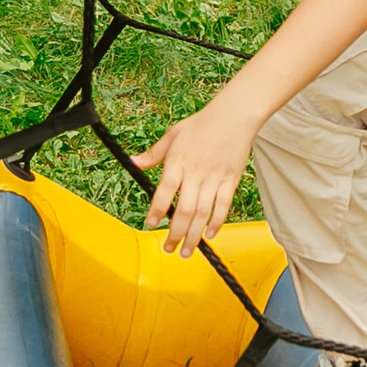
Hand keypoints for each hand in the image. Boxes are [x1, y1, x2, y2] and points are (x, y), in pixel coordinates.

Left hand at [135, 102, 257, 256]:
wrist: (233, 115)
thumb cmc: (202, 124)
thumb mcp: (173, 135)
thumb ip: (153, 154)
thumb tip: (133, 162)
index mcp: (178, 161)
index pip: (165, 190)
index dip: (156, 209)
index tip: (150, 224)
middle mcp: (196, 172)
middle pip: (185, 209)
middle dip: (175, 233)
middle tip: (169, 248)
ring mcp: (215, 177)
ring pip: (203, 213)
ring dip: (194, 235)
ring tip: (186, 251)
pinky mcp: (231, 180)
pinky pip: (224, 205)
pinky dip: (217, 222)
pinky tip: (210, 234)